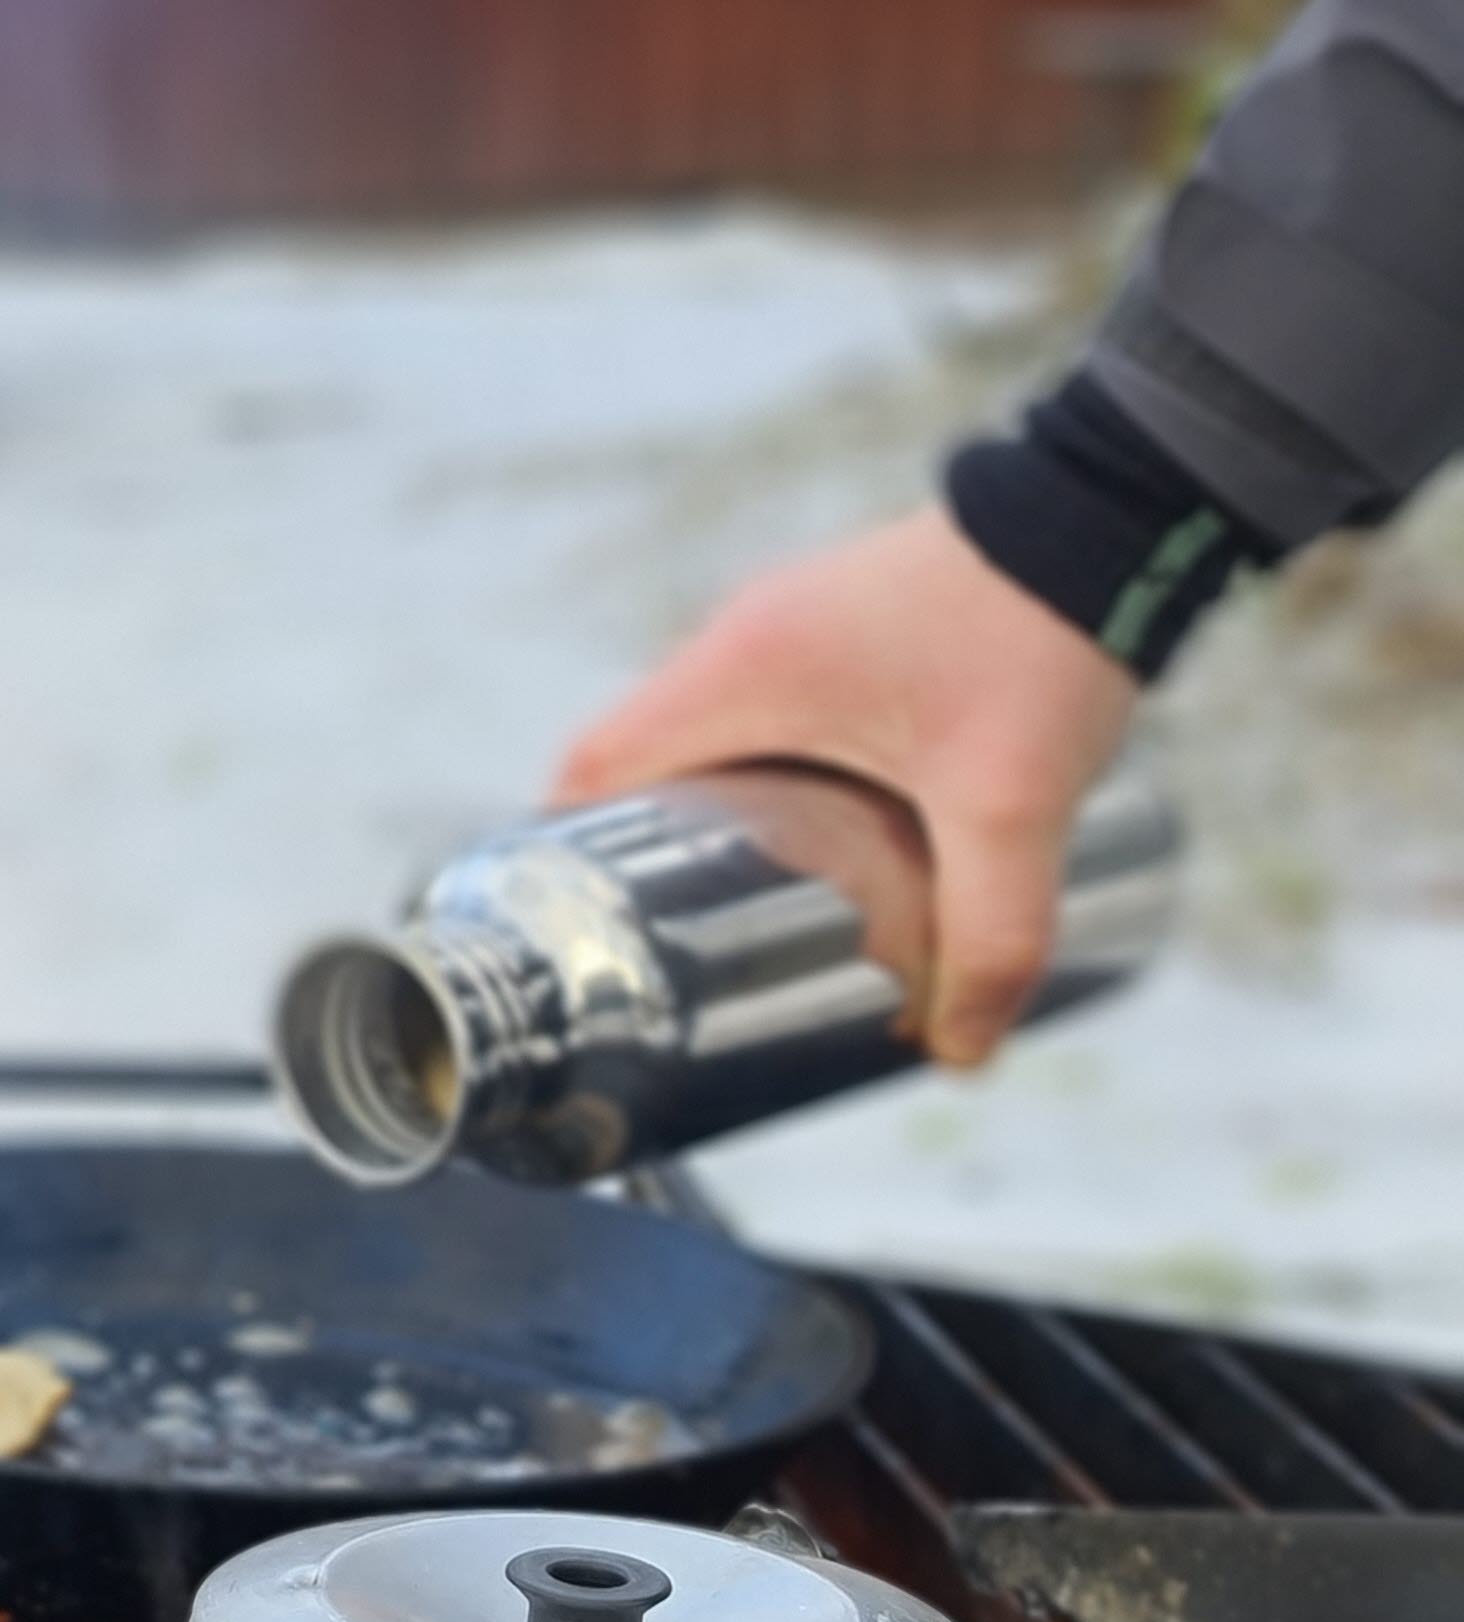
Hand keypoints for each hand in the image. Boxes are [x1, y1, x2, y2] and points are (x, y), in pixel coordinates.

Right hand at [552, 507, 1138, 1066]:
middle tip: (666, 942)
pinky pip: (753, 711)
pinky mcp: (832, 625)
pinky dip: (755, 775)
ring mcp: (785, 625)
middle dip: (641, 855)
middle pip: (635, 761)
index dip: (566, 849)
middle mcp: (740, 640)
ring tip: (734, 906)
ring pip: (696, 738)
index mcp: (738, 676)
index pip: (593, 767)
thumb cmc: (1041, 636)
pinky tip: (807, 834)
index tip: (580, 924)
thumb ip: (992, 935)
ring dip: (702, 815)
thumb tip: (959, 1051)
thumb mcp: (1013, 805)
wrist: (1117, 508)